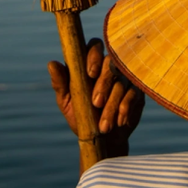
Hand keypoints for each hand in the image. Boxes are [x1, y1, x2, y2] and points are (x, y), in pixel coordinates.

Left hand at [48, 37, 144, 157]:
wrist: (101, 141)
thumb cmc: (81, 116)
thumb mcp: (67, 102)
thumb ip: (60, 83)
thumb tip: (51, 64)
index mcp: (91, 63)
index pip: (95, 46)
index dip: (94, 56)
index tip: (90, 74)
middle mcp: (109, 67)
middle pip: (111, 63)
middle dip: (104, 83)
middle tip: (96, 103)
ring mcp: (125, 78)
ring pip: (121, 82)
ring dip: (112, 104)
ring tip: (104, 126)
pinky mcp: (136, 91)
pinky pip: (134, 93)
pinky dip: (125, 108)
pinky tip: (119, 121)